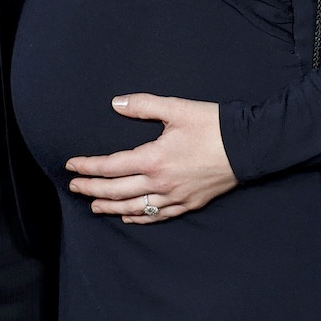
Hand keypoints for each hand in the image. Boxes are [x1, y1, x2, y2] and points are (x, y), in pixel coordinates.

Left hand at [66, 95, 237, 222]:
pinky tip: (129, 216)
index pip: (110, 167)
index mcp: (154, 158)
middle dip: (91, 189)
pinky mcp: (189, 203)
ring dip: (110, 207)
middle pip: (116, 191)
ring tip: (94, 206)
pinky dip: (139, 217)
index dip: (88, 167)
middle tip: (74, 187)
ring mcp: (175, 196)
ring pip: (135, 207)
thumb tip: (116, 103)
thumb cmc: (213, 125)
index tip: (71, 166)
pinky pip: (158, 215)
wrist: (249, 146)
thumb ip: (143, 105)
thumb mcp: (176, 108)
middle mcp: (161, 182)